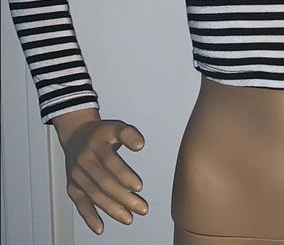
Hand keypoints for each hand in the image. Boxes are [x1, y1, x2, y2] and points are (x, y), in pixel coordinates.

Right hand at [54, 110, 147, 234]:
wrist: (76, 135)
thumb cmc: (100, 134)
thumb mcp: (115, 127)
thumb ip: (129, 134)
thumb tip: (140, 145)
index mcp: (96, 144)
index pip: (110, 162)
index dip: (124, 175)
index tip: (139, 186)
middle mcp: (85, 160)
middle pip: (104, 183)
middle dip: (124, 198)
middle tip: (141, 207)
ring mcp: (77, 175)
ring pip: (95, 196)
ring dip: (112, 210)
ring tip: (129, 218)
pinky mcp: (72, 187)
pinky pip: (81, 204)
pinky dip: (90, 217)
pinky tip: (100, 227)